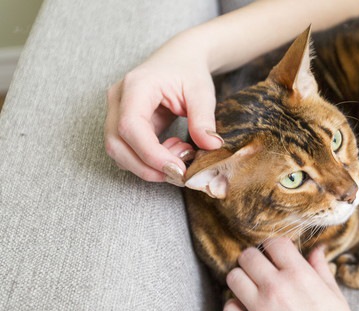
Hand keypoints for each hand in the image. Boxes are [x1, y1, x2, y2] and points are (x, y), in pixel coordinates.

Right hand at [104, 31, 222, 184]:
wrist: (181, 59)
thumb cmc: (189, 71)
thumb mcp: (202, 92)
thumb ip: (204, 119)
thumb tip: (211, 146)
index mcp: (136, 86)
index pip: (130, 127)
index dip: (151, 155)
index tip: (178, 170)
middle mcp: (118, 99)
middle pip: (116, 144)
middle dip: (148, 167)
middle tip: (181, 171)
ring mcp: (117, 112)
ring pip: (118, 152)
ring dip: (149, 165)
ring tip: (181, 153)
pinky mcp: (123, 123)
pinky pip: (128, 150)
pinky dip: (149, 160)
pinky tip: (173, 150)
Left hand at [223, 238, 358, 310]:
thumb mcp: (336, 296)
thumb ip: (320, 269)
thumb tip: (315, 249)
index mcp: (300, 275)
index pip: (273, 243)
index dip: (274, 247)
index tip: (276, 256)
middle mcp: (277, 289)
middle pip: (247, 257)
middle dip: (253, 260)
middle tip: (260, 271)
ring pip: (233, 278)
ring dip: (241, 280)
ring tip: (252, 290)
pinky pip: (228, 310)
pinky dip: (235, 308)